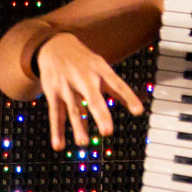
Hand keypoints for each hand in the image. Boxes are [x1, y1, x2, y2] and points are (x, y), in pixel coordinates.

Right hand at [34, 31, 145, 150]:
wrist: (53, 45)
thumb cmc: (83, 61)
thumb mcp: (101, 67)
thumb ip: (116, 88)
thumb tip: (138, 107)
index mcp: (99, 69)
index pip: (117, 84)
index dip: (128, 97)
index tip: (138, 111)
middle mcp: (83, 77)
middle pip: (92, 97)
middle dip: (100, 114)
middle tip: (107, 131)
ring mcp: (67, 86)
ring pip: (73, 109)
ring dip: (78, 127)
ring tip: (84, 143)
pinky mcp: (53, 93)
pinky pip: (55, 114)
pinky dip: (56, 131)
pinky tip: (59, 146)